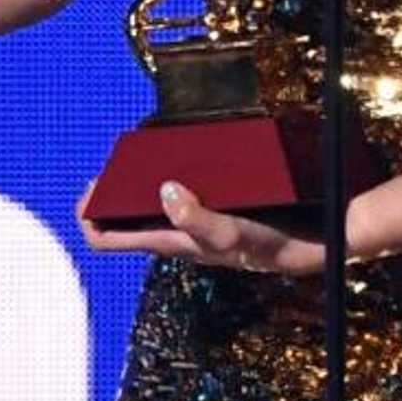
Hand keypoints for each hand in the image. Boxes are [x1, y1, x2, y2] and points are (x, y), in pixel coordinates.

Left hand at [78, 180, 326, 275]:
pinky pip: (176, 198)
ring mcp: (194, 225)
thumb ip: (197, 219)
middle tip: (113, 163)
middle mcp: (175, 236)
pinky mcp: (214, 213)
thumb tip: (164, 191)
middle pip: (123, 221)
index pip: (106, 240)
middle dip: (109, 194)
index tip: (90, 186)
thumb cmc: (269, 243)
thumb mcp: (231, 232)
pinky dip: (167, 179)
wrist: (314, 244)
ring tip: (140, 156)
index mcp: (168, 242)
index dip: (88, 215)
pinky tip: (181, 157)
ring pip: (148, 209)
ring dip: (136, 186)